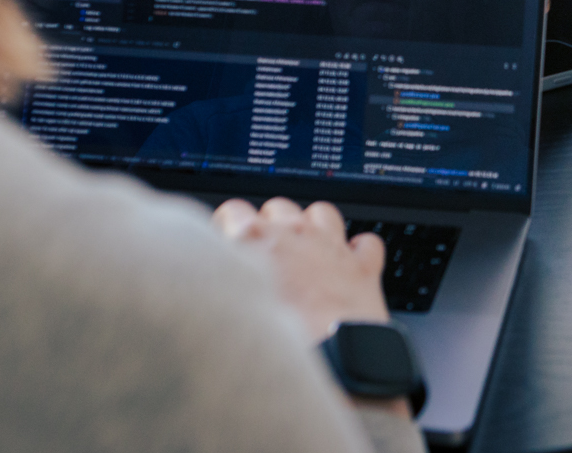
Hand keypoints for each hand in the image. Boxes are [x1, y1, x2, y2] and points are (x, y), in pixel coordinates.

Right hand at [213, 197, 387, 340]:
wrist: (323, 363)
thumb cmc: (268, 346)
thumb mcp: (217, 313)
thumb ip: (214, 285)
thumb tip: (205, 285)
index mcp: (252, 239)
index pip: (233, 211)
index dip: (229, 227)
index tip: (230, 242)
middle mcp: (293, 234)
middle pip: (278, 207)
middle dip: (272, 226)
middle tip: (266, 255)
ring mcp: (330, 246)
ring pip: (322, 213)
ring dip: (314, 228)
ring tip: (307, 254)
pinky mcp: (361, 267)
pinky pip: (366, 243)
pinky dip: (359, 252)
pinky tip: (349, 267)